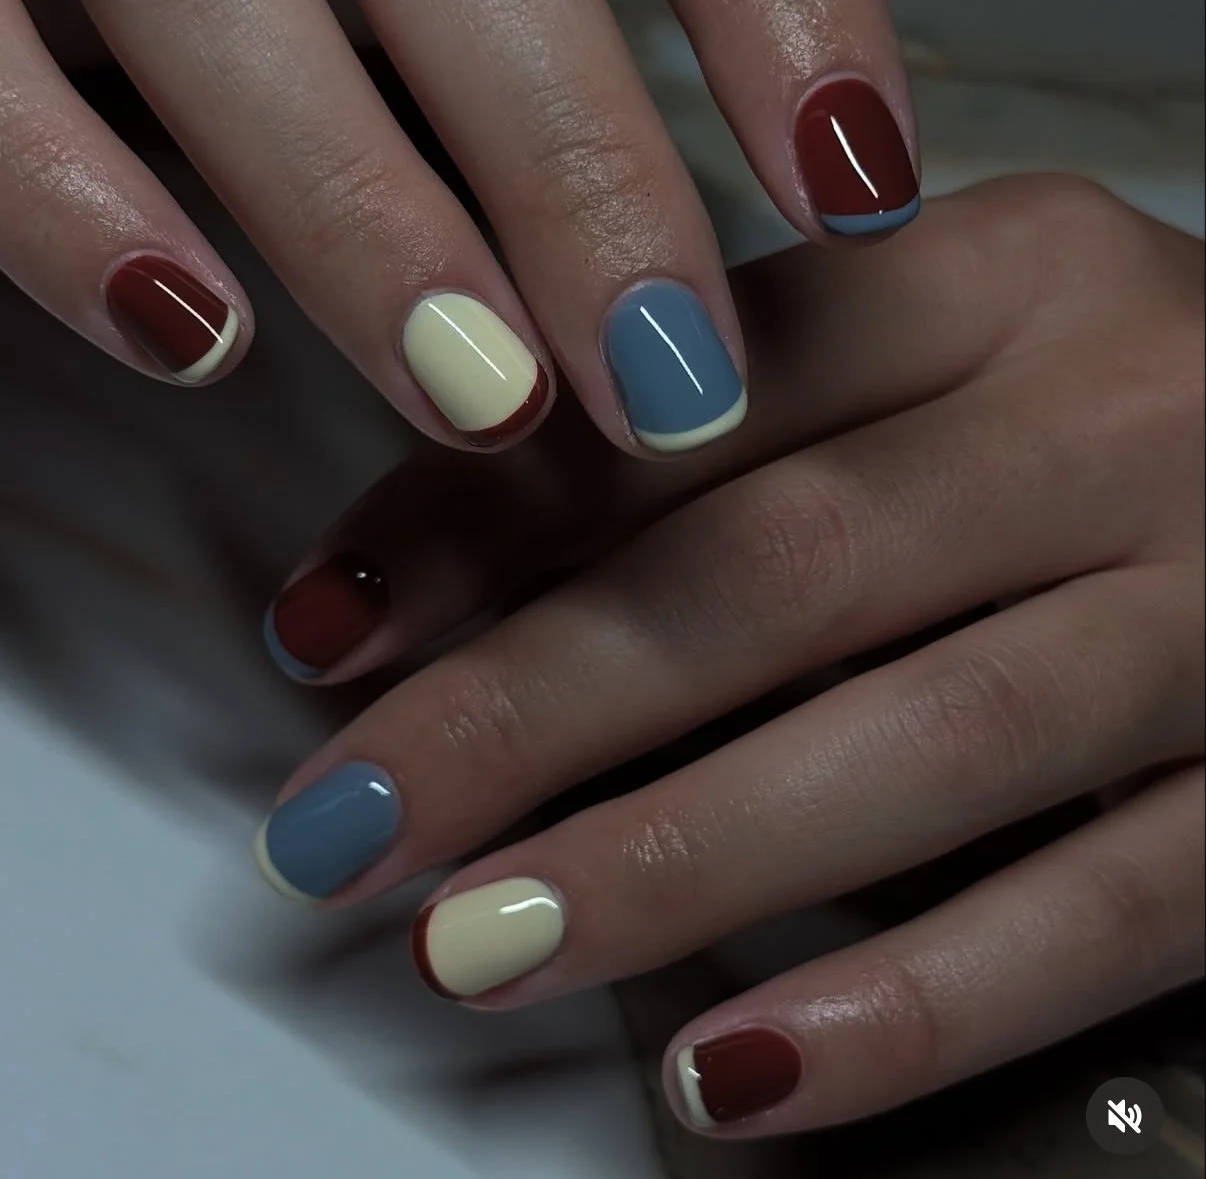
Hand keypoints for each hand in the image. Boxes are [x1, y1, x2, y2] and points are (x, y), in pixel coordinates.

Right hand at [4, 0, 917, 455]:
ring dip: (380, 238)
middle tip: (677, 387)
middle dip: (585, 189)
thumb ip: (578, 17)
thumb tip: (798, 150)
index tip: (857, 193)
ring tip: (488, 406)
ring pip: (244, 35)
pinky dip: (74, 215)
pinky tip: (197, 342)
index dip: (781, 20)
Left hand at [254, 176, 1203, 1135]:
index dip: (483, 516)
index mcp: (1000, 281)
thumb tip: (452, 578)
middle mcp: (1117, 420)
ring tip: (480, 945)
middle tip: (351, 821)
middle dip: (534, 710)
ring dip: (675, 861)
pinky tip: (730, 1073)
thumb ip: (723, 455)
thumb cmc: (1097, 425)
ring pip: (920, 746)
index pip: (691, 391)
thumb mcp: (928, 377)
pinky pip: (1095, 913)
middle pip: (775, 570)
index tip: (327, 631)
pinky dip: (902, 1007)